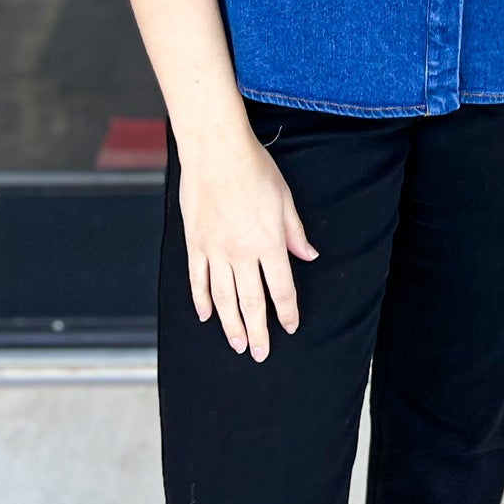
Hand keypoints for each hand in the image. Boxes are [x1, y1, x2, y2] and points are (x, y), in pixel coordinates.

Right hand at [176, 123, 318, 359]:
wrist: (216, 150)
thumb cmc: (255, 169)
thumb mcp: (285, 199)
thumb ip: (295, 233)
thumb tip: (308, 256)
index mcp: (269, 243)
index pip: (281, 289)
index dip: (287, 312)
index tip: (290, 327)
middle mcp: (242, 252)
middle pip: (251, 302)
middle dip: (258, 331)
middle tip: (260, 353)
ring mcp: (215, 250)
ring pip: (223, 298)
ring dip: (230, 324)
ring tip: (237, 344)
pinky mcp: (195, 243)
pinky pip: (198, 279)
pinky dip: (201, 299)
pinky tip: (206, 315)